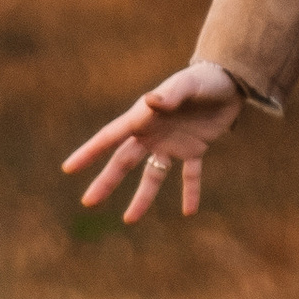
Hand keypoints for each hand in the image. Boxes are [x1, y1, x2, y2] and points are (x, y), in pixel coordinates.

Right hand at [63, 61, 247, 221]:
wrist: (229, 80)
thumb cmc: (204, 78)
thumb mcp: (188, 84)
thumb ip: (170, 95)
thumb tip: (151, 101)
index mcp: (144, 117)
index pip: (110, 137)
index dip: (89, 152)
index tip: (68, 168)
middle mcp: (152, 133)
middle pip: (124, 161)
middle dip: (106, 181)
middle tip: (88, 202)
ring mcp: (172, 143)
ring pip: (153, 175)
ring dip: (142, 197)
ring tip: (130, 220)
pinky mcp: (195, 149)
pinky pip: (190, 175)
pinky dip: (190, 192)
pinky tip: (189, 211)